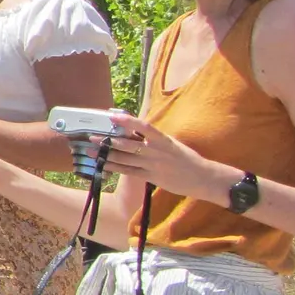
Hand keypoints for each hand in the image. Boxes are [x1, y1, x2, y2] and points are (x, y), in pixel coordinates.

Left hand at [98, 112, 234, 200]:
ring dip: (106, 155)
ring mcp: (153, 165)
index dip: (127, 120)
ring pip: (124, 159)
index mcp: (163, 140)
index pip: (143, 127)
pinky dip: (115, 168)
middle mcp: (156, 151)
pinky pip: (129, 172)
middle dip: (108, 141)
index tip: (112, 115)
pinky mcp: (151, 177)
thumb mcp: (172, 143)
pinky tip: (103, 165)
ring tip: (91, 151)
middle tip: (91, 137)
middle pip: (127, 144)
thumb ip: (154, 138)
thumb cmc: (187, 158)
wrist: (203, 178)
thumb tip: (134, 130)